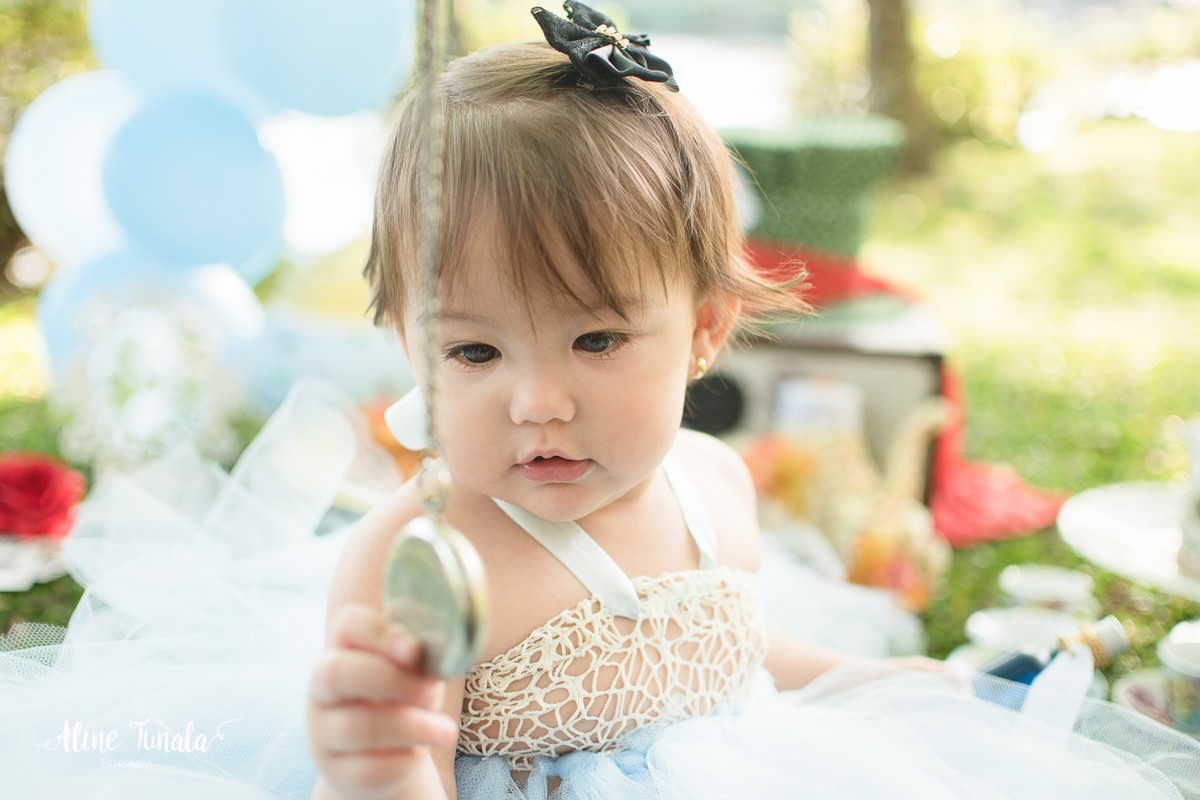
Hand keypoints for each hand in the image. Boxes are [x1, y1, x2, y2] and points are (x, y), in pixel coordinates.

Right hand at [307, 603, 458, 799]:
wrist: (386, 754)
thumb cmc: (402, 699)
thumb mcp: (410, 672)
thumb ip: (420, 656)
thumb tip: (449, 649)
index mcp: (343, 650)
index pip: (349, 624)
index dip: (380, 632)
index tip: (415, 649)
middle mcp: (323, 689)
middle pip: (338, 672)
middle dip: (394, 680)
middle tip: (433, 692)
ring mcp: (324, 732)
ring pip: (360, 726)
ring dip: (412, 727)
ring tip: (446, 730)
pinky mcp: (338, 771)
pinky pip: (370, 768)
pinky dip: (403, 761)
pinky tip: (419, 755)